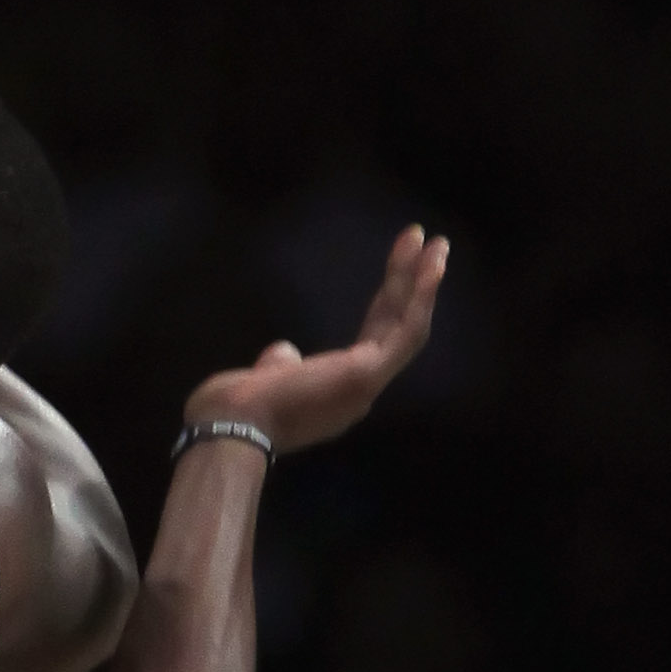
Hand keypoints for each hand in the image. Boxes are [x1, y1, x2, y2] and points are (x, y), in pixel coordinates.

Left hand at [183, 223, 446, 454]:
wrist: (231, 425)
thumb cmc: (238, 406)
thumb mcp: (267, 378)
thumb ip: (282, 363)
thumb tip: (284, 352)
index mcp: (338, 392)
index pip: (375, 340)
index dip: (390, 305)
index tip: (397, 274)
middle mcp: (361, 391)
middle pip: (395, 328)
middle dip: (413, 286)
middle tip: (430, 247)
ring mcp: (367, 384)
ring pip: (408, 327)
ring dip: (425, 284)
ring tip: (439, 245)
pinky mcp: (367, 373)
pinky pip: (404, 331)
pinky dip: (420, 298)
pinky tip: (430, 267)